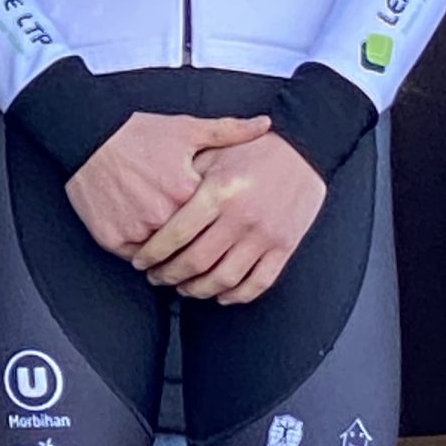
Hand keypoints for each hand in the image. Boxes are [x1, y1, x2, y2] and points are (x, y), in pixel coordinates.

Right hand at [65, 111, 271, 259]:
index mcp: (187, 191)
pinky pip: (134, 257)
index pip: (214, 224)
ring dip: (169, 256)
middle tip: (201, 249)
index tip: (221, 226)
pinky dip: (141, 253)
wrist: (88, 136)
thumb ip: (229, 131)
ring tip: (176, 253)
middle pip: (190, 245)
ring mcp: (136, 229)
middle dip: (196, 247)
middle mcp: (163, 215)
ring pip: (163, 257)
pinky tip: (149, 248)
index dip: (217, 225)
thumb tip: (266, 124)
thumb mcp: (186, 129)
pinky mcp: (112, 239)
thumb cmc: (138, 132)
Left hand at [134, 132, 326, 304]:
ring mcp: (265, 234)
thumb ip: (186, 179)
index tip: (141, 260)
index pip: (176, 234)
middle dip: (169, 275)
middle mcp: (241, 216)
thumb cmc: (254, 149)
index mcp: (219, 191)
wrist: (305, 149)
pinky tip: (221, 294)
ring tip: (183, 287)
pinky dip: (236, 296)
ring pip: (224, 279)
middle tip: (156, 277)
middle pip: (196, 261)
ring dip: (198, 290)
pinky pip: (257, 283)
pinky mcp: (285, 246)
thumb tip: (155, 207)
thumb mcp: (215, 153)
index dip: (153, 253)